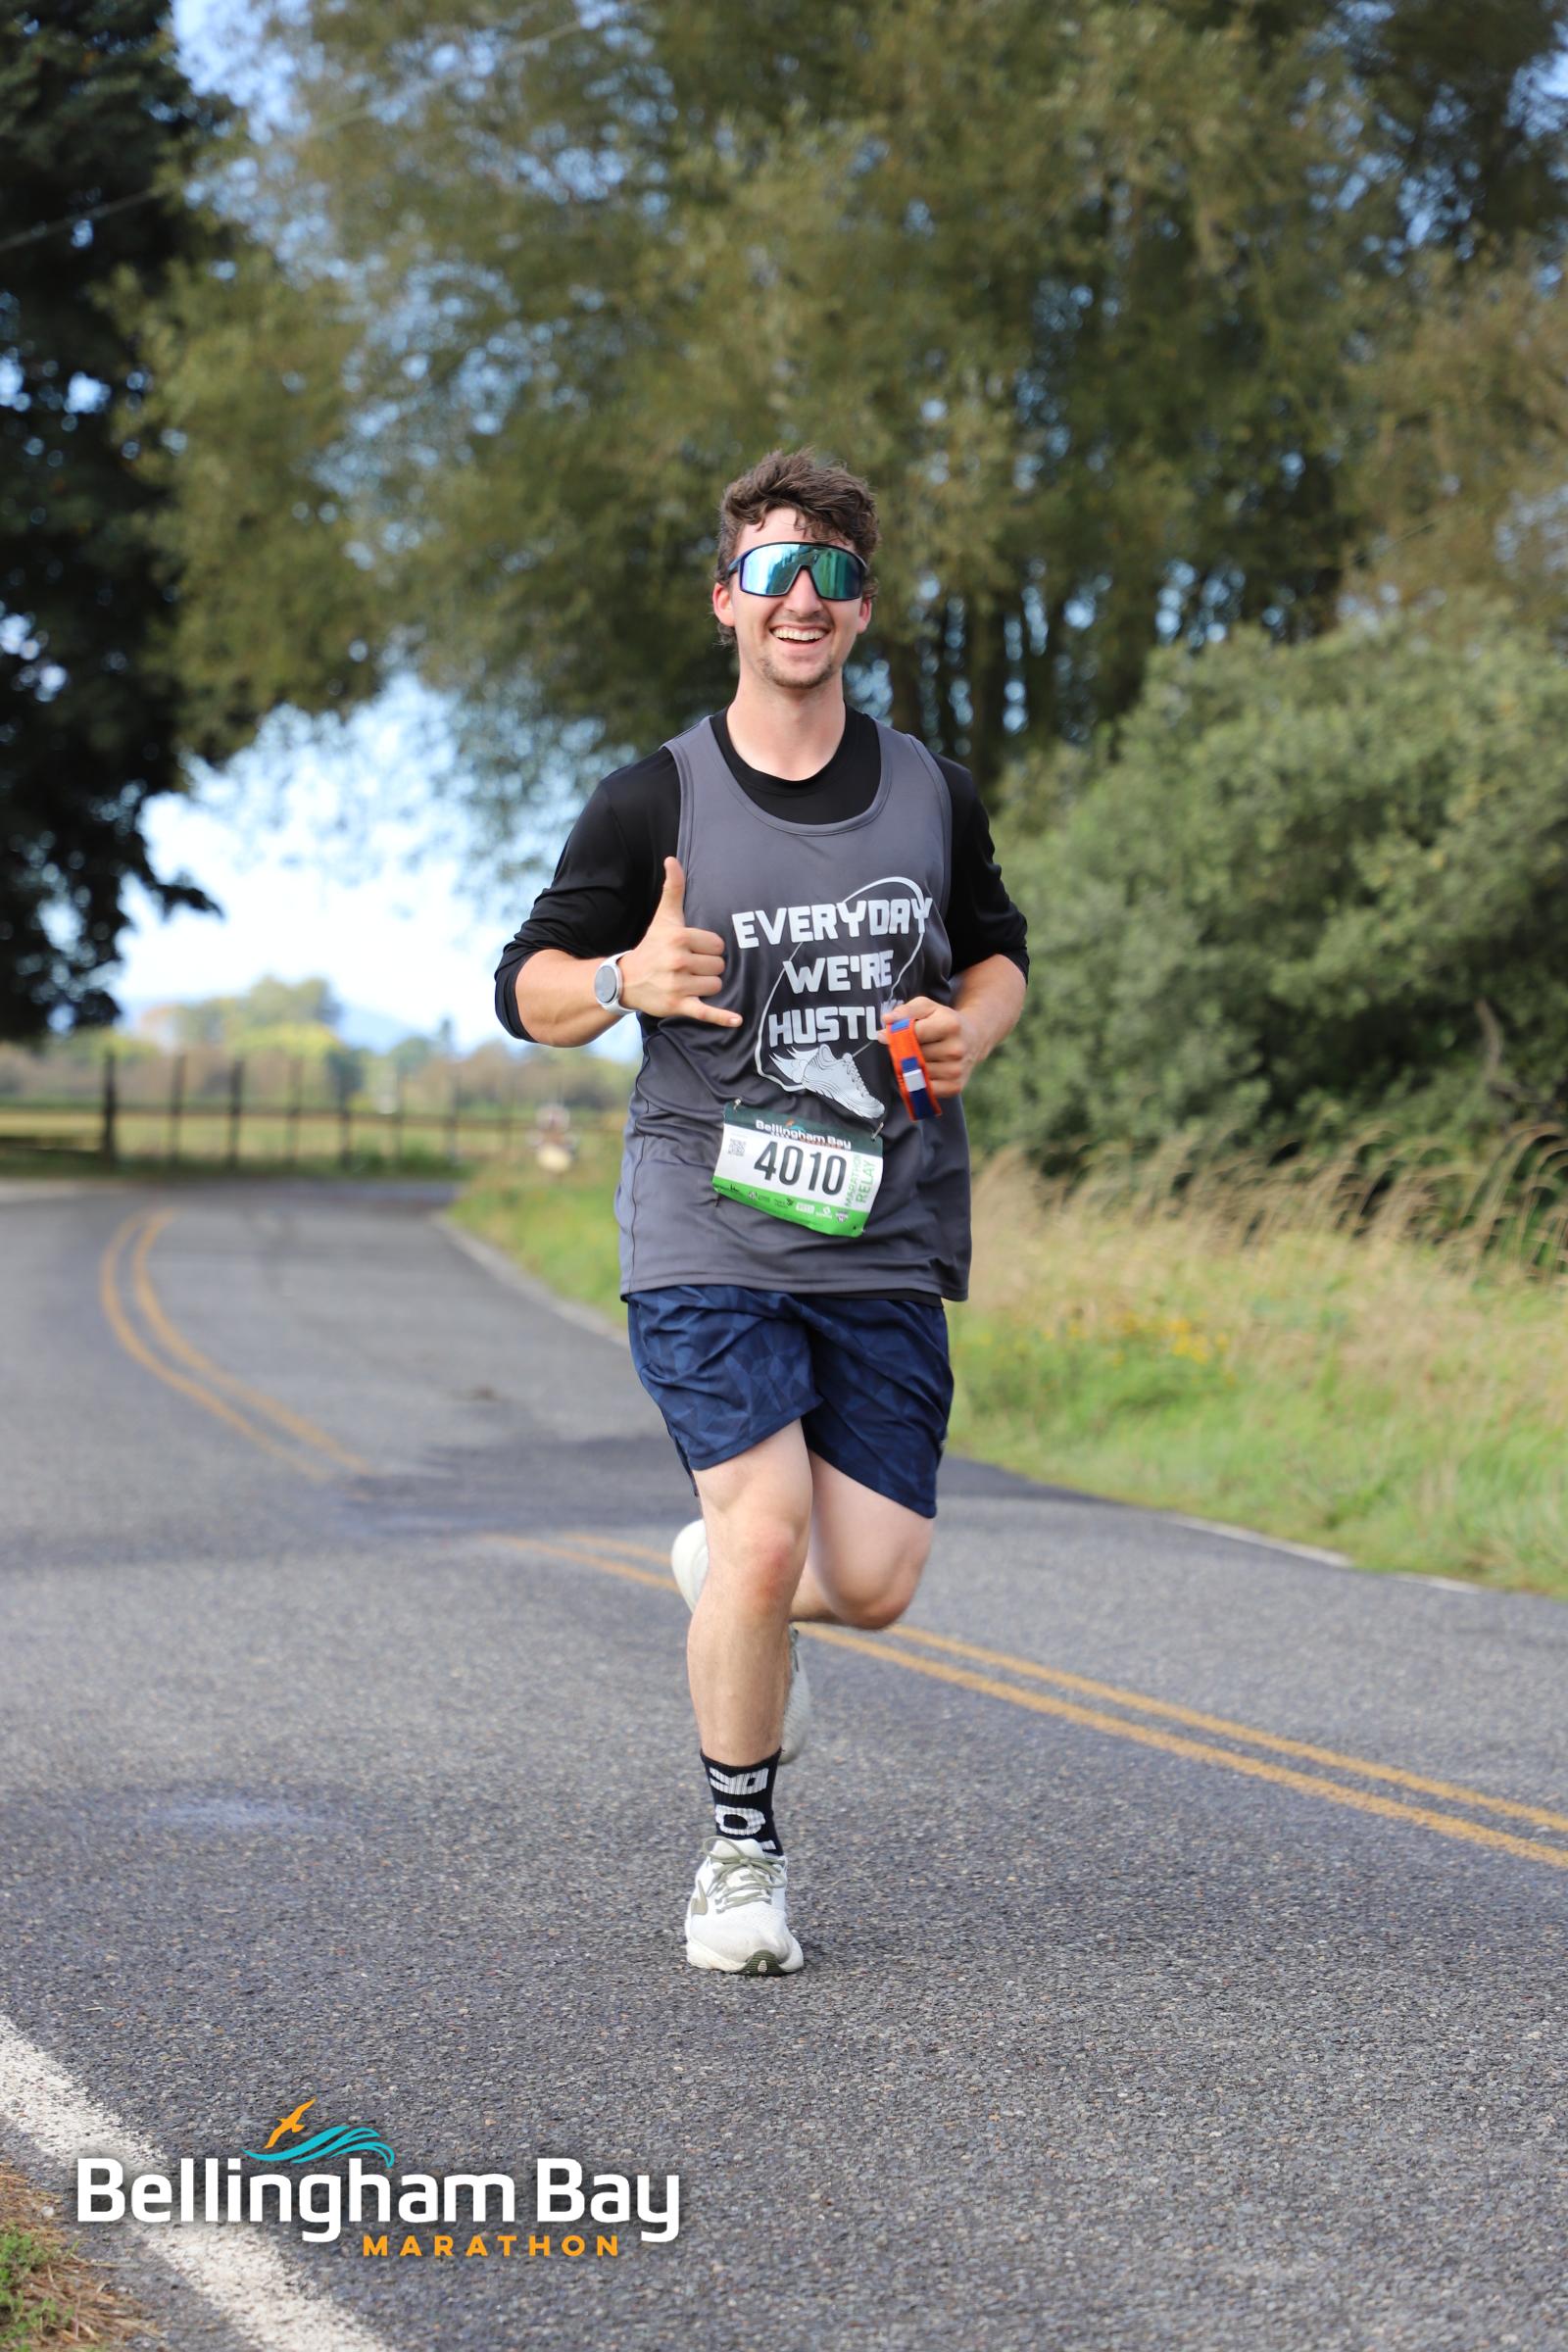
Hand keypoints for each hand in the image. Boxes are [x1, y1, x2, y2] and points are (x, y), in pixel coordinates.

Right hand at [618, 858, 741, 1026]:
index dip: (708, 949)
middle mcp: (678, 960)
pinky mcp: (679, 1005)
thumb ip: (673, 888)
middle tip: (687, 967)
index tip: (692, 950)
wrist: (627, 980)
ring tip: (687, 981)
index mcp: (679, 937)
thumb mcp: (664, 917)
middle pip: (719, 966)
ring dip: (706, 986)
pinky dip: (721, 1017)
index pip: (718, 946)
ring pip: (716, 985)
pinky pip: (706, 1011)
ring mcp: (678, 984)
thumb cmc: (652, 946)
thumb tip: (673, 859)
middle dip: (707, 968)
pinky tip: (737, 1019)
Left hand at [879, 996, 977, 1100]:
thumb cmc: (944, 1021)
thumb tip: (887, 1020)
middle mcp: (956, 1049)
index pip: (914, 1033)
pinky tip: (923, 1072)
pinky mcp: (955, 1087)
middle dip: (904, 1051)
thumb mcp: (928, 1007)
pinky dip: (919, 1082)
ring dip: (911, 1067)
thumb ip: (906, 1010)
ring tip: (919, 1057)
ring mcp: (956, 1070)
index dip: (896, 1035)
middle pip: (914, 1055)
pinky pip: (924, 1089)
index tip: (885, 1035)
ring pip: (916, 1072)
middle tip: (907, 1046)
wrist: (973, 1039)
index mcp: (951, 1025)